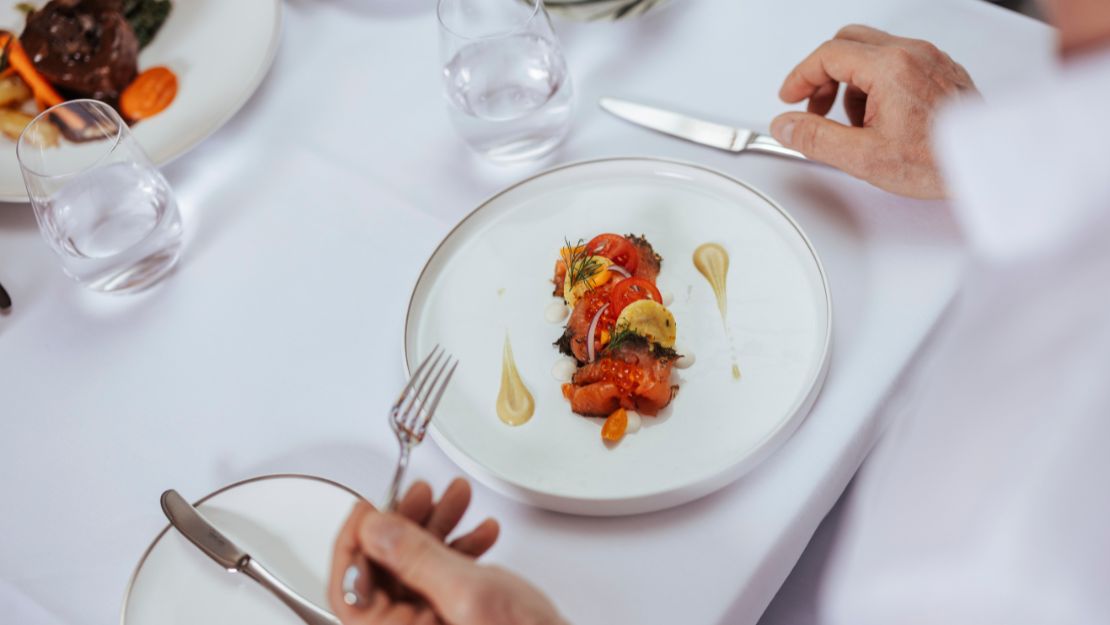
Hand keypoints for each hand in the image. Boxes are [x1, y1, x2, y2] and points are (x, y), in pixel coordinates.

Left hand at [328, 479, 565, 624]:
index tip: (369, 507)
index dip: (356, 540)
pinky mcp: (455, 616)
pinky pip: (442, 576)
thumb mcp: (467, 594)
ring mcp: (432, 623)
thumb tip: (374, 530)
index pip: (349, 587)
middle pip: (384, 569)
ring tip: (457, 498)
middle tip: (422, 493)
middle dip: (406, 523)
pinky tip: (481, 531)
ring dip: (438, 526)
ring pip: (415, 566)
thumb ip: (416, 559)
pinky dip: (460, 547)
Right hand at [770, 25, 977, 198]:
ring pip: (872, 52)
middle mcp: (912, 54)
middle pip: (848, 43)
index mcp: (891, 68)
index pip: (828, 55)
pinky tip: (881, 118)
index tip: (790, 97)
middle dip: (824, 74)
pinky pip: (897, 62)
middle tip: (815, 106)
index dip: (800, 77)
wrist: (987, 165)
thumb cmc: (939, 161)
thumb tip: (787, 126)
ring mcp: (929, 59)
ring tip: (855, 123)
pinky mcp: (941, 70)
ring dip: (851, 82)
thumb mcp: (863, 157)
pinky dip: (877, 84)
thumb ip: (816, 138)